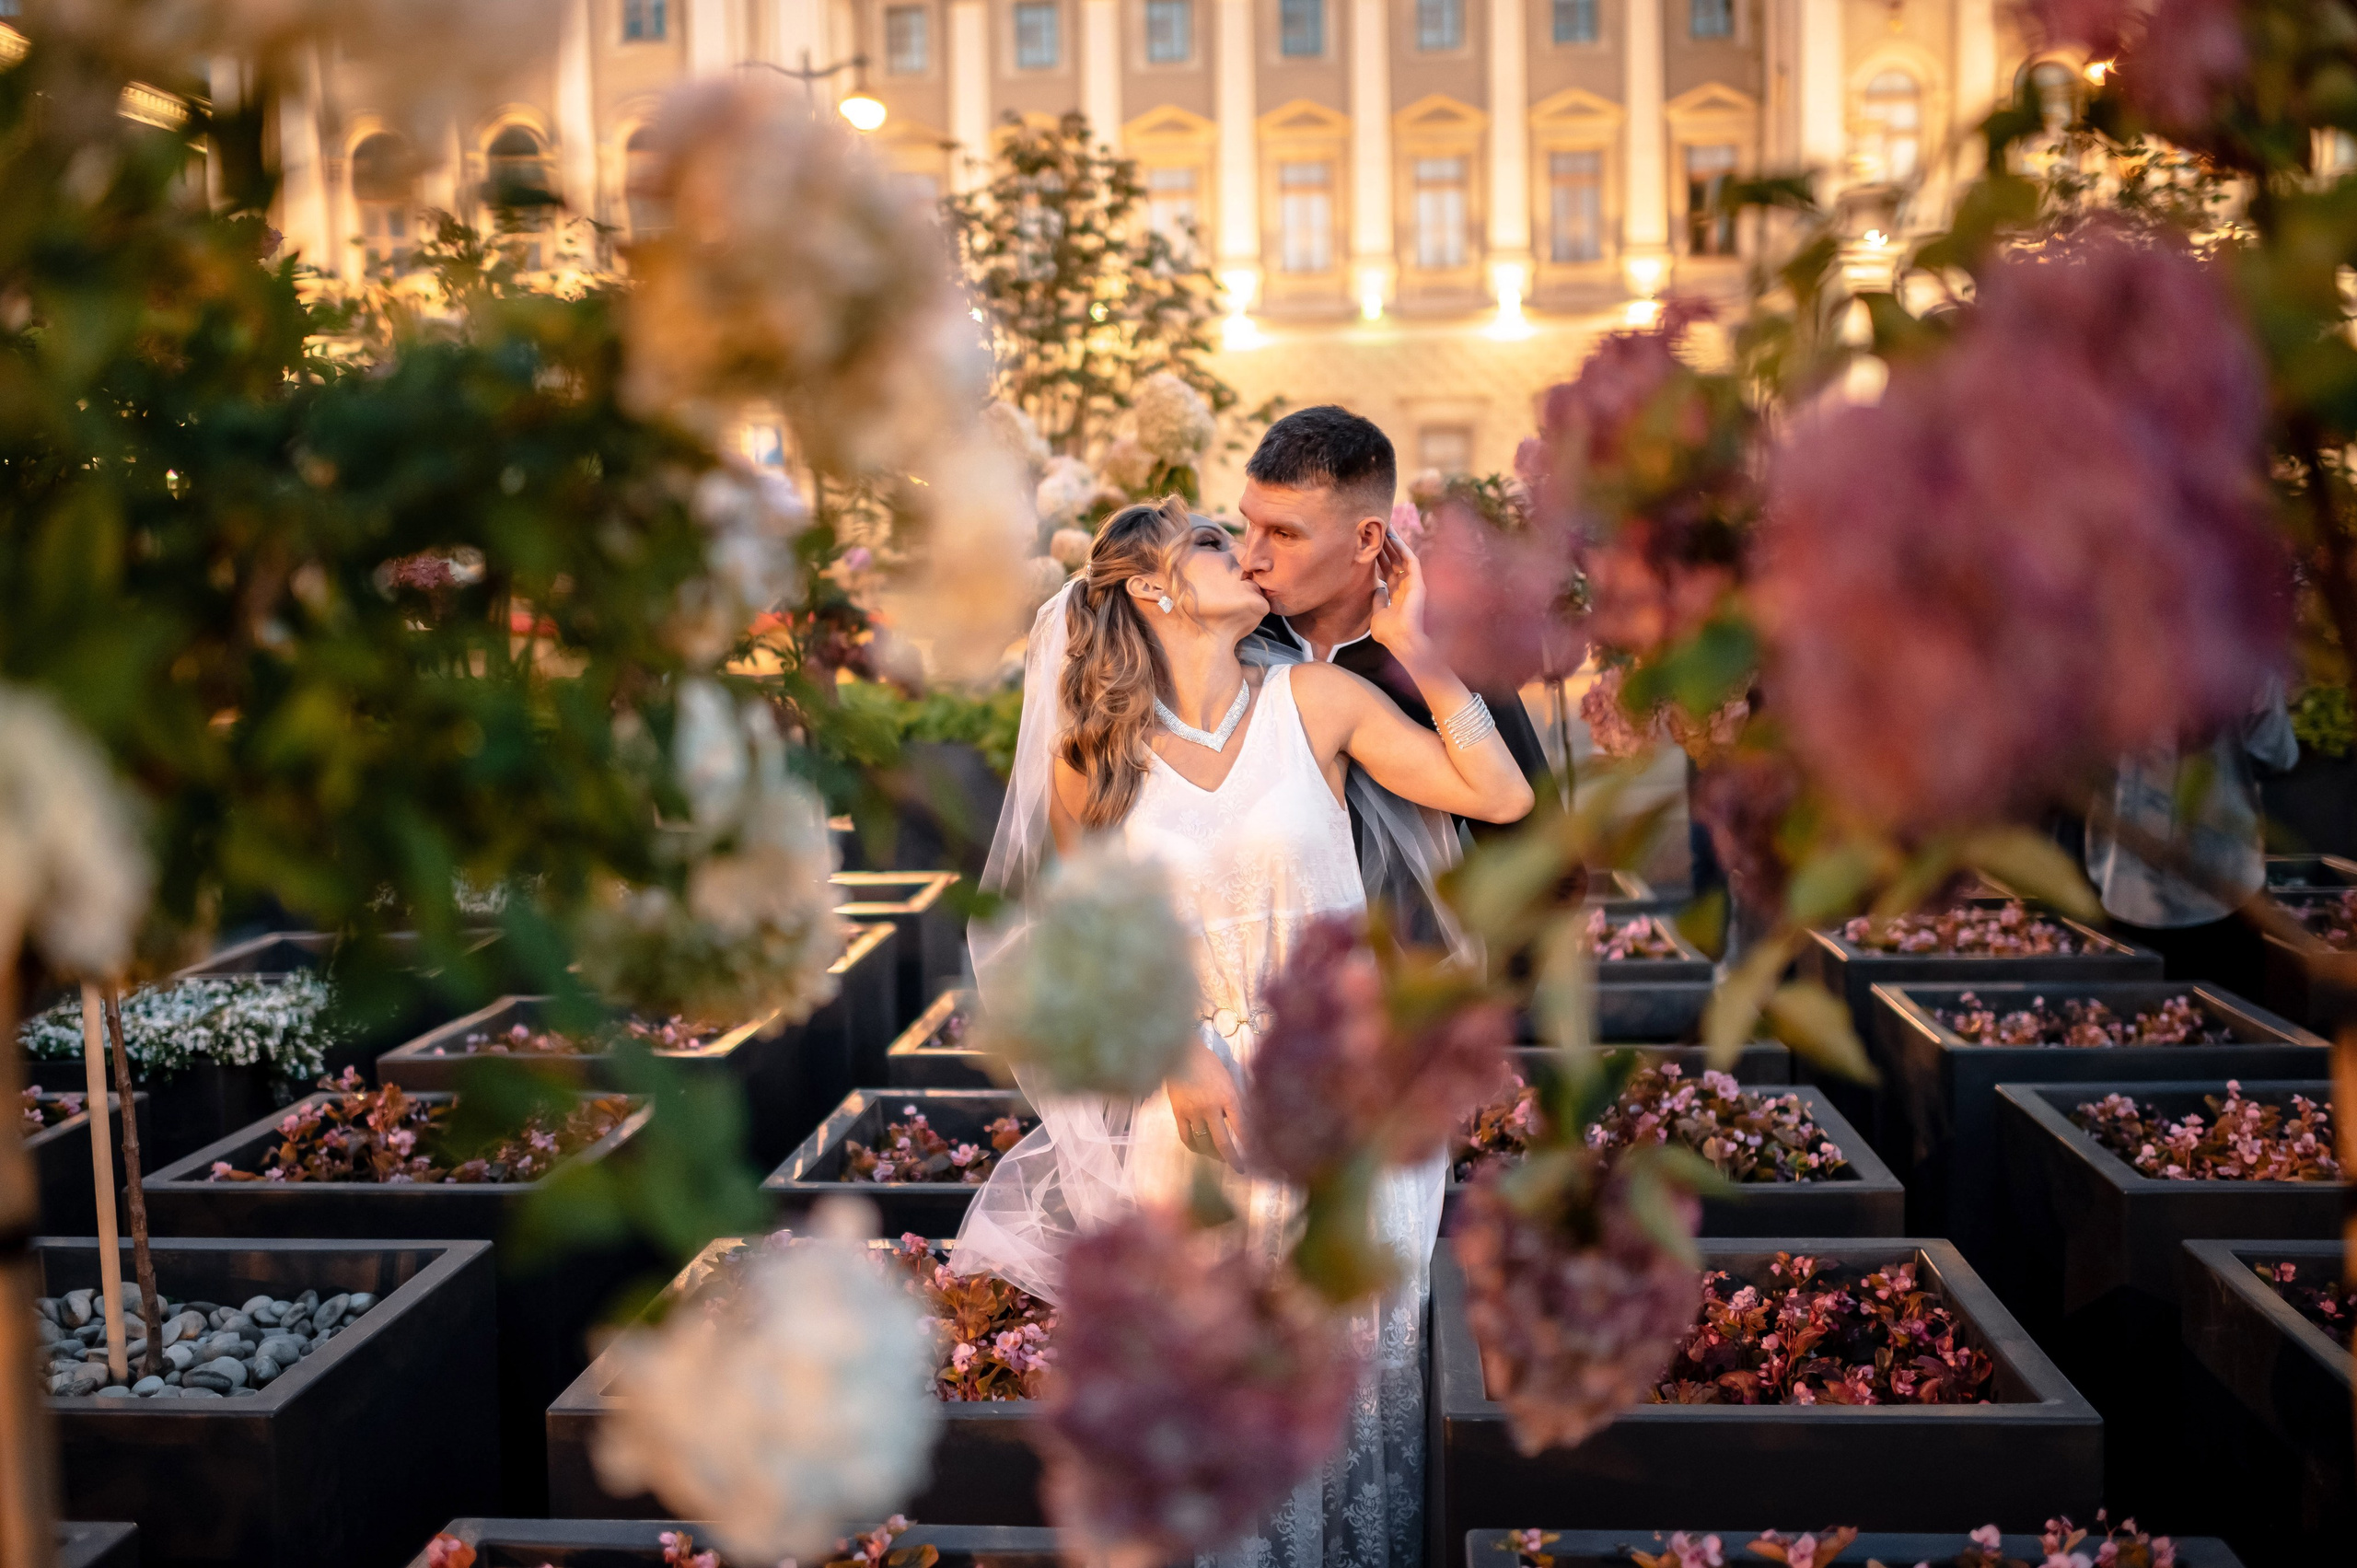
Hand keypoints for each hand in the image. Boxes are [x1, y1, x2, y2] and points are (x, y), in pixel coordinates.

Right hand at [1166, 1034, 1245, 1166]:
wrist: (1182, 1053)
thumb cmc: (1209, 1063)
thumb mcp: (1229, 1080)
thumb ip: (1234, 1101)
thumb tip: (1242, 1124)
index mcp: (1228, 1097)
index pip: (1242, 1128)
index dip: (1249, 1145)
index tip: (1254, 1157)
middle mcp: (1211, 1107)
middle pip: (1222, 1142)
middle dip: (1232, 1159)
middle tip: (1238, 1168)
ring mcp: (1193, 1111)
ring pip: (1203, 1142)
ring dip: (1212, 1154)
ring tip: (1218, 1157)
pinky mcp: (1178, 1113)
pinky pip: (1186, 1137)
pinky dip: (1194, 1147)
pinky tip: (1199, 1150)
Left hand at [1366, 531, 1427, 656]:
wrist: (1402, 642)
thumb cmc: (1389, 634)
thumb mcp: (1377, 615)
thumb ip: (1378, 601)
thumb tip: (1376, 588)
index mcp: (1396, 595)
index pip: (1387, 571)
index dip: (1380, 558)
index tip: (1371, 544)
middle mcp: (1405, 588)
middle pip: (1395, 561)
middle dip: (1387, 546)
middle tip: (1378, 529)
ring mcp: (1413, 585)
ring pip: (1403, 558)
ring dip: (1395, 543)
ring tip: (1386, 526)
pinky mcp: (1418, 583)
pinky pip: (1411, 561)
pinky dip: (1403, 549)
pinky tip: (1395, 537)